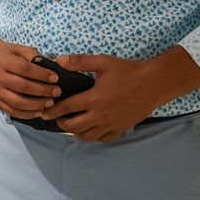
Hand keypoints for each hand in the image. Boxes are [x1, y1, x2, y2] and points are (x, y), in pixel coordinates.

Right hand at [0, 25, 58, 118]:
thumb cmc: (5, 53)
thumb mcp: (19, 48)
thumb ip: (33, 56)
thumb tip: (51, 67)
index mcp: (3, 61)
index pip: (25, 69)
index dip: (42, 74)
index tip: (55, 78)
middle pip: (22, 87)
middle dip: (42, 91)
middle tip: (56, 92)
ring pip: (17, 102)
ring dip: (36, 105)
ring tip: (50, 103)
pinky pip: (12, 111)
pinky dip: (26, 114)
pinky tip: (39, 112)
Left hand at [42, 54, 164, 141]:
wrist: (154, 83)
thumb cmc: (128, 71)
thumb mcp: (103, 62)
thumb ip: (80, 62)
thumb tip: (59, 60)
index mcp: (93, 99)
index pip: (66, 108)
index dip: (53, 111)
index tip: (45, 112)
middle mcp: (100, 115)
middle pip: (73, 126)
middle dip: (61, 123)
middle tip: (57, 118)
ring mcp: (111, 124)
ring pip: (87, 136)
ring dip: (76, 132)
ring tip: (72, 124)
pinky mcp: (121, 128)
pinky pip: (103, 139)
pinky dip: (93, 136)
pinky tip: (91, 129)